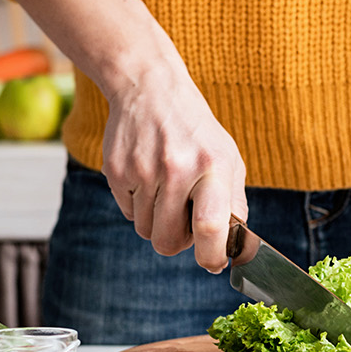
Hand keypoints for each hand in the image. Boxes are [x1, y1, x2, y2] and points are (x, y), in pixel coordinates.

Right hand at [100, 72, 249, 271]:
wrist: (151, 88)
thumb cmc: (196, 131)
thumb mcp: (227, 158)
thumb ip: (233, 204)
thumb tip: (232, 252)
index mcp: (213, 166)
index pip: (210, 226)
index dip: (211, 256)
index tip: (212, 263)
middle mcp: (177, 167)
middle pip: (168, 241)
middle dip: (177, 243)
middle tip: (184, 222)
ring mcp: (143, 169)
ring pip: (146, 231)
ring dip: (157, 221)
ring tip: (166, 190)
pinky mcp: (117, 171)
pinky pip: (127, 213)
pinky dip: (138, 205)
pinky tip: (147, 177)